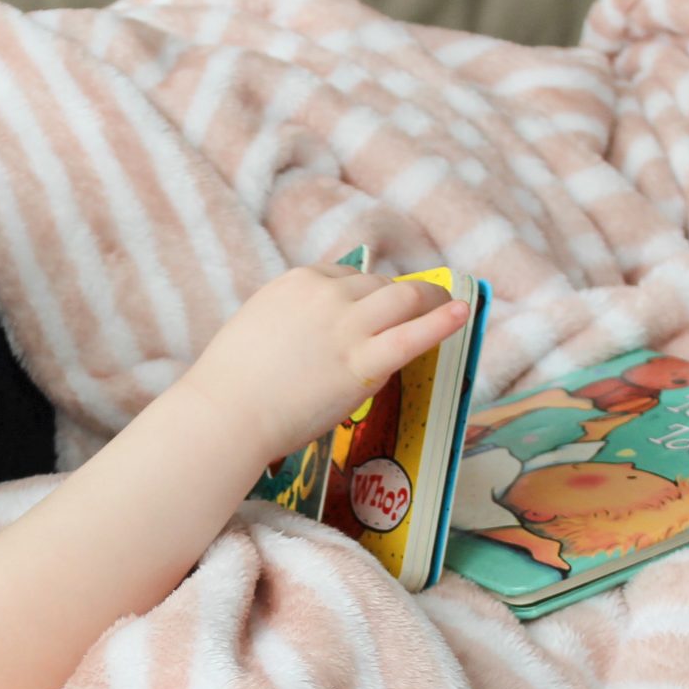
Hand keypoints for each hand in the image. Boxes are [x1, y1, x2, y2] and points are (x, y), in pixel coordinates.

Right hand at [180, 264, 468, 462]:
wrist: (226, 412)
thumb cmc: (230, 385)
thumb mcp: (255, 329)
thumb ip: (287, 323)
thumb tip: (305, 336)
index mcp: (296, 282)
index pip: (345, 275)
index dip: (364, 292)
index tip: (372, 306)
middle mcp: (326, 294)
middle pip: (377, 285)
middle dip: (398, 297)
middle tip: (416, 306)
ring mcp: (347, 326)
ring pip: (402, 299)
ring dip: (428, 298)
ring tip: (446, 303)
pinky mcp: (364, 362)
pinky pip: (413, 335)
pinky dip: (442, 322)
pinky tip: (462, 313)